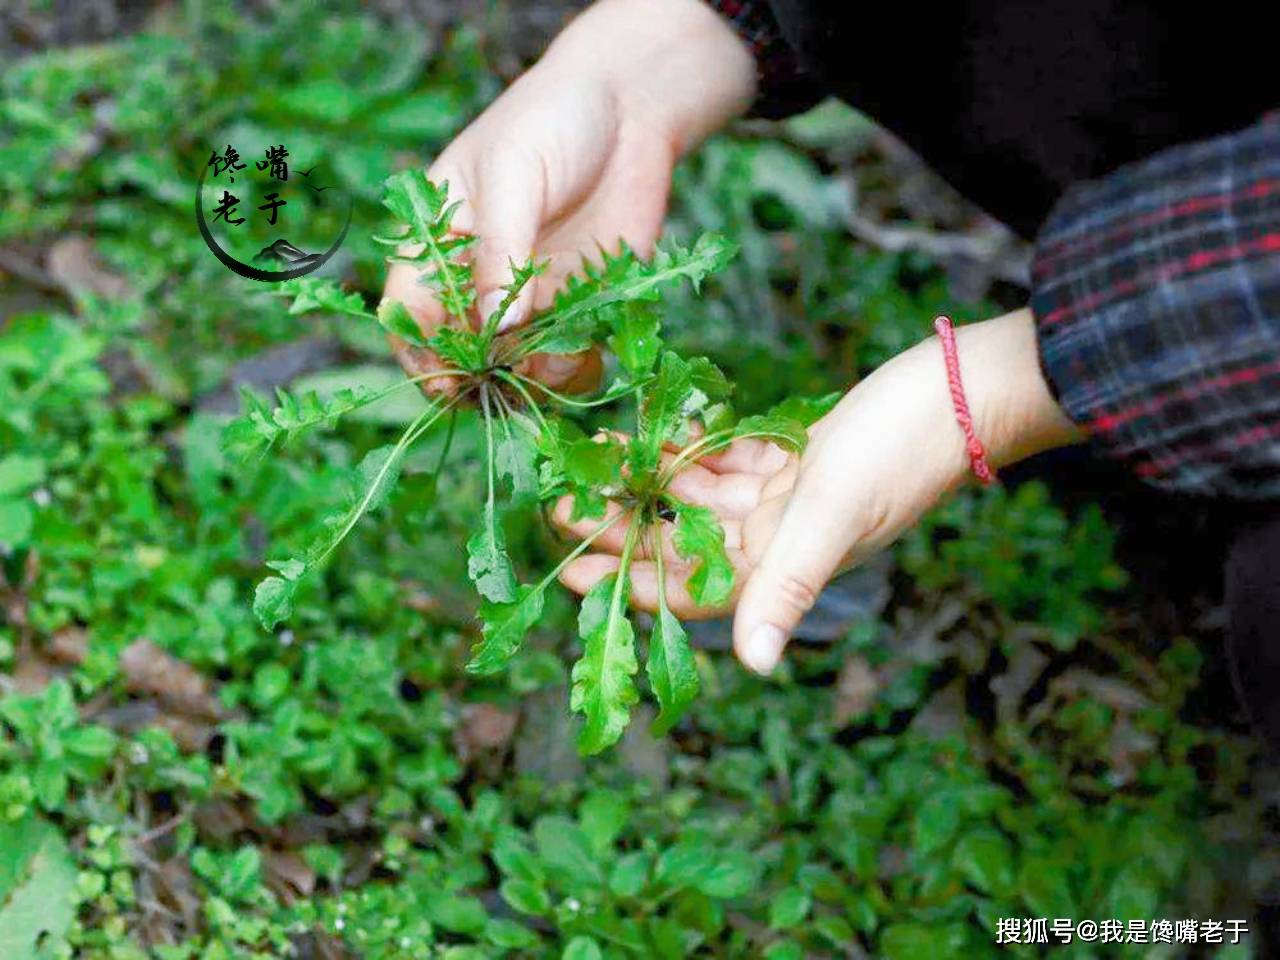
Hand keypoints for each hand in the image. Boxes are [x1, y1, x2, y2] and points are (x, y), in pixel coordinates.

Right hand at [382, 0, 754, 393]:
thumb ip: (501, 248)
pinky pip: (566, 361)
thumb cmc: (552, 119)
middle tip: (511, 385)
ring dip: (532, 381)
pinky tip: (588, 356)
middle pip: (460, 355)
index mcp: (435, 242)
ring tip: (558, 362)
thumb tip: (499, 326)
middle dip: (481, 380)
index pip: (408, 315)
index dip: (421, 356)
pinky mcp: (578, 307)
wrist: (631, 104)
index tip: (448, 385)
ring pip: (515, 368)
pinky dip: (574, 373)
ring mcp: (528, 298)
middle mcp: (476, 280)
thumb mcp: (514, 172)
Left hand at [553, 309, 1084, 673]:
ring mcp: (783, 500)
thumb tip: (753, 666)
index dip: (627, 582)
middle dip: (621, 527)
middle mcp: (777, 541)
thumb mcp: (834, 516)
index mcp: (784, 567)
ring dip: (644, 484)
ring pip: (694, 501)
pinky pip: (723, 462)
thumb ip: (789, 588)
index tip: (568, 568)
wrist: (964, 389)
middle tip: (557, 504)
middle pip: (681, 544)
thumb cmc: (904, 451)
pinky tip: (647, 432)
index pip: (690, 590)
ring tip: (587, 463)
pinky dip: (686, 449)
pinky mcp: (790, 458)